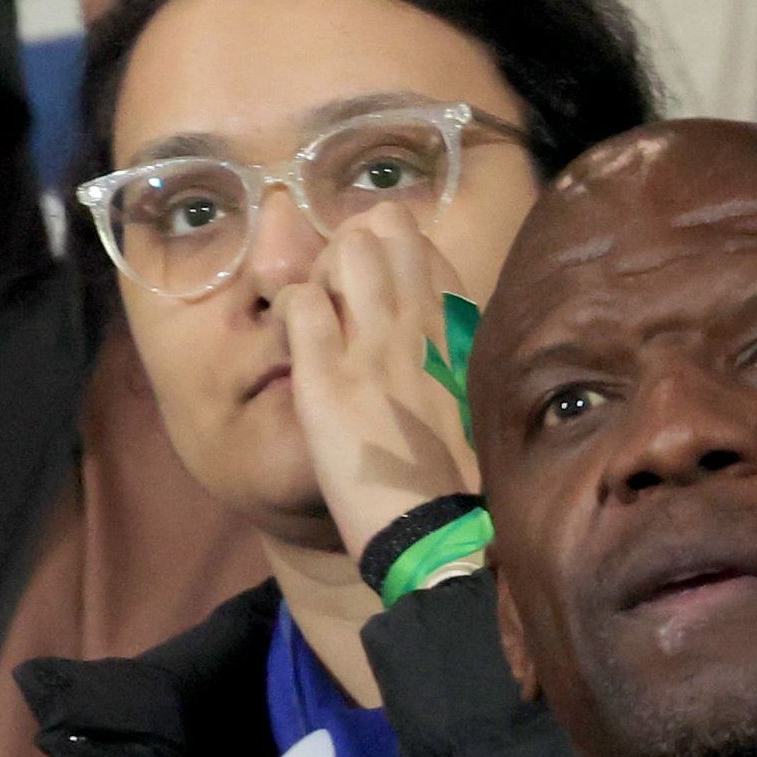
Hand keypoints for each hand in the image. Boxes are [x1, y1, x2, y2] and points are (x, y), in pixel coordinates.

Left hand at [276, 204, 482, 562]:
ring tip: (318, 322)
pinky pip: (300, 307)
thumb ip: (444, 339)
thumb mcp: (464, 386)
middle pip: (382, 228)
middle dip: (347, 250)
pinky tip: (299, 345)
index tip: (368, 291)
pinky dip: (291, 313)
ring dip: (320, 275)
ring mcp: (373, 347)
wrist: (436, 528)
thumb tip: (420, 308)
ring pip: (344, 253)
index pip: (418, 241)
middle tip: (334, 301)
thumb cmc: (449, 466)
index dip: (382, 253)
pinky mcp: (328, 381)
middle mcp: (419, 322)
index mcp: (457, 324)